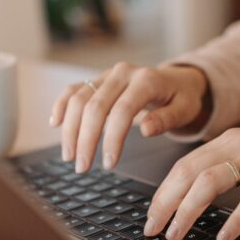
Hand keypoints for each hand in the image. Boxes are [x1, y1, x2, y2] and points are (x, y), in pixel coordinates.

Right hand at [49, 63, 208, 171]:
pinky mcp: (97, 80)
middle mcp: (122, 73)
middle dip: (85, 139)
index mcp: (146, 80)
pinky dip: (61, 105)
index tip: (109, 164)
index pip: (122, 111)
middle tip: (82, 167)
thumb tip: (146, 129)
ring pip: (79, 99)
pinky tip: (55, 123)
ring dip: (70, 129)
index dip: (112, 139)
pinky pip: (73, 89)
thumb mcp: (185, 109)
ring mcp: (107, 74)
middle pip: (95, 106)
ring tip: (69, 156)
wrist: (177, 80)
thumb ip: (167, 119)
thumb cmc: (182, 98)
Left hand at [144, 116, 239, 239]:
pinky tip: (224, 236)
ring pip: (211, 181)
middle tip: (153, 230)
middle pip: (189, 173)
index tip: (151, 216)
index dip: (163, 192)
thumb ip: (223, 167)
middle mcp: (239, 145)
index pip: (183, 166)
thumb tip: (189, 197)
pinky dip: (235, 219)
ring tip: (177, 234)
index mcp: (227, 141)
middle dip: (165, 204)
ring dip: (188, 211)